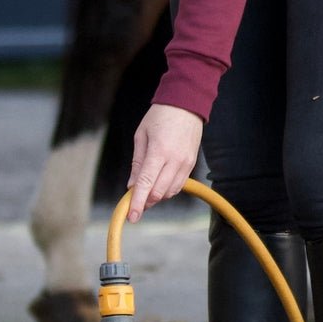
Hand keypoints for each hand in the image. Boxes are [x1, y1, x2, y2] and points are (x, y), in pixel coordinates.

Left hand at [127, 104, 203, 221]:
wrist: (186, 104)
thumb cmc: (160, 116)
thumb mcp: (141, 136)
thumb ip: (137, 163)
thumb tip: (132, 186)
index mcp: (158, 151)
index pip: (146, 184)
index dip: (137, 203)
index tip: (131, 217)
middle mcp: (174, 160)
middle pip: (158, 192)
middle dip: (145, 201)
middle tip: (134, 201)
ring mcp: (185, 163)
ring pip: (169, 192)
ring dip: (156, 196)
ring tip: (146, 190)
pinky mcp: (192, 164)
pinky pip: (179, 185)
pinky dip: (167, 190)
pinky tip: (159, 184)